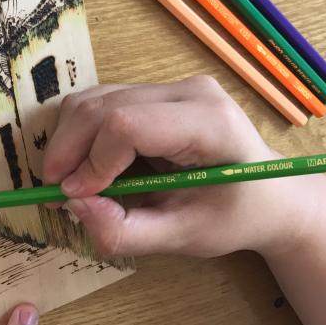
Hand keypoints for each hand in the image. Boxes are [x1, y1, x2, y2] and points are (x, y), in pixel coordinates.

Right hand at [42, 77, 315, 257]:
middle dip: (67, 150)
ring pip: (92, 99)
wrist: (270, 194)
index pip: (128, 124)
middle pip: (101, 106)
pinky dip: (81, 135)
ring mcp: (172, 85)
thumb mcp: (184, 239)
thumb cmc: (235, 217)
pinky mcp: (156, 90)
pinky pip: (100, 103)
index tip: (75, 198)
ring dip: (69, 142)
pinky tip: (92, 169)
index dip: (91, 161)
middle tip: (55, 193)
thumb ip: (126, 232)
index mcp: (210, 124)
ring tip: (73, 183)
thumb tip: (74, 206)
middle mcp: (190, 91)